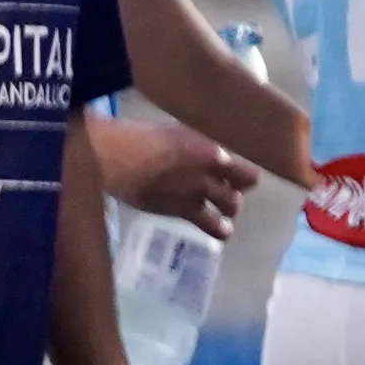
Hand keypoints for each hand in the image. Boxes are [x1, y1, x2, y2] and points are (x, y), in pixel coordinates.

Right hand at [83, 106, 250, 236]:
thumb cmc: (141, 139)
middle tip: (223, 189)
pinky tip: (222, 231)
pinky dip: (220, 230)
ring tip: (220, 209)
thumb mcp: (177, 133)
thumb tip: (207, 151)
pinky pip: (212, 226)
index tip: (234, 174)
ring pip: (232, 205)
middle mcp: (212, 170)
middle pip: (245, 184)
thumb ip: (197, 145)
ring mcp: (200, 191)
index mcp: (211, 148)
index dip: (242, 172)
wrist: (119, 158)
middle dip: (236, 188)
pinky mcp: (185, 210)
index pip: (245, 164)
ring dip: (228, 208)